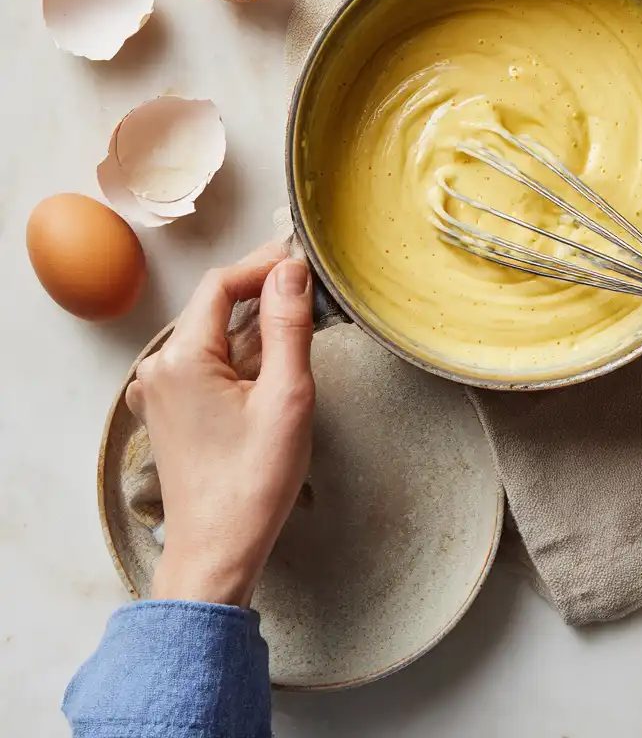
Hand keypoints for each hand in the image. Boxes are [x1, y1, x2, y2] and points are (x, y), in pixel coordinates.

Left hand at [126, 243, 314, 606]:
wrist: (216, 551)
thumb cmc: (252, 482)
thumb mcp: (286, 397)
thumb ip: (287, 326)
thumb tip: (290, 271)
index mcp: (182, 358)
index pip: (221, 283)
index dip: (263, 266)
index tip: (303, 262)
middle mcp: (159, 368)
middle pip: (214, 306)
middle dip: (261, 293)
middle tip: (310, 291)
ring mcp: (159, 391)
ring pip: (211, 335)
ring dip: (252, 326)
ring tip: (298, 328)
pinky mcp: (168, 411)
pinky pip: (204, 363)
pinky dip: (237, 354)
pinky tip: (268, 367)